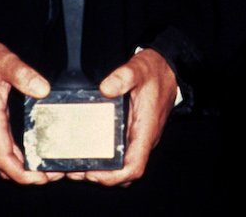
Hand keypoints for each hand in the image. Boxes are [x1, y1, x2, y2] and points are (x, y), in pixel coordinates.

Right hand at [0, 42, 60, 184]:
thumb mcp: (6, 63)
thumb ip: (23, 75)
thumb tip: (43, 90)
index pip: (3, 157)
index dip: (20, 173)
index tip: (39, 178)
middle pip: (4, 164)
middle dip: (26, 175)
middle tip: (52, 174)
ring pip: (3, 159)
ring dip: (23, 168)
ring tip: (47, 168)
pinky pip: (3, 149)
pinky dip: (18, 157)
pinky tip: (34, 154)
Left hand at [71, 49, 177, 185]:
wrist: (169, 69)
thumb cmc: (155, 71)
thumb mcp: (139, 68)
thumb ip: (123, 76)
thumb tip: (105, 89)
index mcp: (146, 130)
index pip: (134, 167)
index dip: (113, 177)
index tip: (92, 173)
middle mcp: (144, 139)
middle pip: (125, 173)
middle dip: (101, 177)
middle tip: (76, 170)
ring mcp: (139, 138)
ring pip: (123, 166)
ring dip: (102, 171)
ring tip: (77, 165)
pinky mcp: (134, 133)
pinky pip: (122, 155)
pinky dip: (106, 160)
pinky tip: (89, 150)